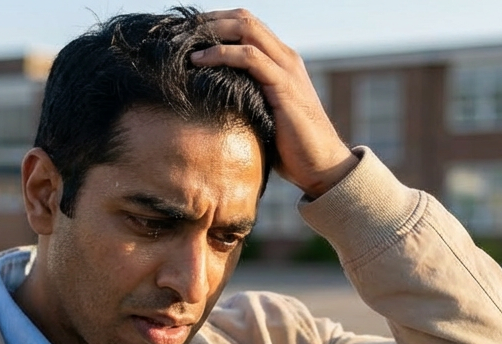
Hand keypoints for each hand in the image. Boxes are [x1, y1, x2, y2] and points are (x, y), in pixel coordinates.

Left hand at [190, 9, 356, 198]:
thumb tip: (208, 105)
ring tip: (182, 42)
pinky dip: (220, 54)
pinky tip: (198, 61)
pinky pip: (250, 57)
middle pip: (243, 19)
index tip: (186, 35)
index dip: (215, 23)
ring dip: (211, 31)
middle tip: (179, 32)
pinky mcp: (284, 85)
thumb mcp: (262, 115)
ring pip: (246, 29)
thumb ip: (244, 100)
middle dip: (208, 21)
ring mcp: (286, 68)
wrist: (322, 166)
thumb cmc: (290, 147)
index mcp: (280, 60)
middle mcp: (285, 57)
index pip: (245, 25)